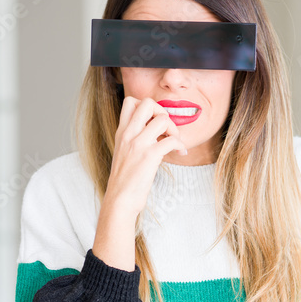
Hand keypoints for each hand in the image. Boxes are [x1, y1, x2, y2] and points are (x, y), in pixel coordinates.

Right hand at [103, 95, 187, 220]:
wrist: (119, 200)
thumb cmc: (124, 181)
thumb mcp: (123, 153)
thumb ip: (133, 139)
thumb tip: (153, 132)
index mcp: (121, 132)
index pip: (130, 101)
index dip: (147, 107)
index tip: (153, 122)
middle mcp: (128, 134)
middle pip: (147, 103)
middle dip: (162, 111)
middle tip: (166, 129)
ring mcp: (138, 144)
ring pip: (162, 119)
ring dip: (174, 129)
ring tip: (174, 142)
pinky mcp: (150, 156)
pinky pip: (172, 140)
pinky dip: (181, 144)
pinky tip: (181, 152)